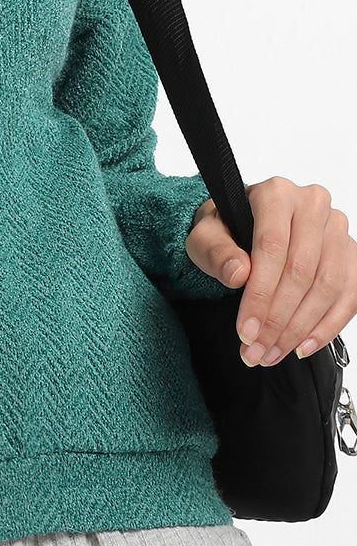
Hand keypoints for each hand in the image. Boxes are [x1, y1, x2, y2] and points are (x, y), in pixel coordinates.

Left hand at [185, 176, 356, 367]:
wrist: (239, 225)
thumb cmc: (223, 228)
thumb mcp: (204, 236)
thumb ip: (215, 251)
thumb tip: (238, 273)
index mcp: (275, 193)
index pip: (272, 248)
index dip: (260, 294)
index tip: (245, 330)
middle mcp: (312, 204)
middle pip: (302, 271)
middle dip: (278, 320)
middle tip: (257, 350)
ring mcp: (335, 228)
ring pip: (328, 286)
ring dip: (301, 328)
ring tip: (273, 353)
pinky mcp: (349, 252)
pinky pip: (349, 294)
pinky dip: (328, 325)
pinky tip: (303, 345)